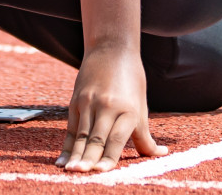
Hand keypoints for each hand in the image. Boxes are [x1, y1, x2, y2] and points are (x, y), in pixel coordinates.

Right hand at [56, 46, 166, 171]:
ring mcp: (89, 102)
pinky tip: (62, 160)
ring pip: (82, 135)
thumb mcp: (141, 106)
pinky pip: (72, 128)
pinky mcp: (76, 101)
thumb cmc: (132, 79)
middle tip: (82, 173)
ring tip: (71, 171)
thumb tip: (159, 154)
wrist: (112, 48)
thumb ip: (145, 134)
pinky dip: (67, 146)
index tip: (102, 171)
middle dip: (89, 158)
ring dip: (75, 155)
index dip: (108, 156)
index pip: (116, 138)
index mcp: (127, 109)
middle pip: (96, 138)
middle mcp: (107, 106)